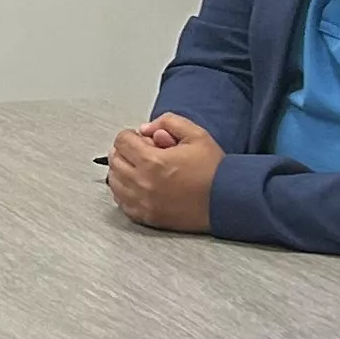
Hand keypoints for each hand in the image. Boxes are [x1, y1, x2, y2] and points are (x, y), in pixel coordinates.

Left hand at [106, 113, 220, 233]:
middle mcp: (142, 183)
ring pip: (114, 181)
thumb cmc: (213, 170)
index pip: (121, 141)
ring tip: (140, 168)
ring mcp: (142, 202)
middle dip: (125, 151)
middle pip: (114, 160)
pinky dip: (124, 191)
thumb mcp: (196, 134)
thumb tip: (146, 129)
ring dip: (122, 170)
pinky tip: (138, 186)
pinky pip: (121, 202)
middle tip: (142, 151)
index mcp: (152, 161)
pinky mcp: (146, 216)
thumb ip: (168, 122)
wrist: (226, 200)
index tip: (142, 138)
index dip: (131, 135)